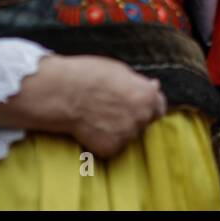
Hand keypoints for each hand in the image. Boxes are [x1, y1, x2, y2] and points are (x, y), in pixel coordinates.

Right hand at [0, 54, 167, 157]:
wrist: (61, 93)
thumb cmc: (88, 75)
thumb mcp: (120, 71)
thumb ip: (139, 84)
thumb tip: (154, 86)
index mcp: (148, 97)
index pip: (158, 108)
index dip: (145, 106)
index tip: (134, 105)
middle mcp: (142, 118)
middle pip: (143, 122)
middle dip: (131, 117)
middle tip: (109, 109)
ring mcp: (126, 135)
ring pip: (126, 135)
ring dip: (117, 130)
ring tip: (96, 116)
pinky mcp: (110, 149)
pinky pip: (110, 147)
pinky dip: (102, 141)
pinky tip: (89, 128)